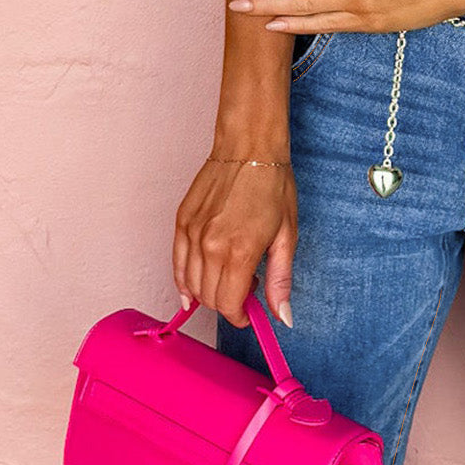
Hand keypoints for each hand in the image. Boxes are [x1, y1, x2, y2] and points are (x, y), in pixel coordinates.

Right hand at [173, 156, 298, 328]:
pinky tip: (193, 288)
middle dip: (227, 305)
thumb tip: (282, 317)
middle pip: (210, 298)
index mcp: (239, 252)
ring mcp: (192, 233)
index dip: (240, 317)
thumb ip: (280, 281)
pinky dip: (184, 280)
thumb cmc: (272, 187)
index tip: (249, 314)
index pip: (229, 304)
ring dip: (209, 293)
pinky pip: (176, 263)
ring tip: (229, 277)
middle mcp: (210, 246)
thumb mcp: (287, 237)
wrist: (249, 147)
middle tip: (246, 291)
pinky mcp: (181, 222)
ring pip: (191, 285)